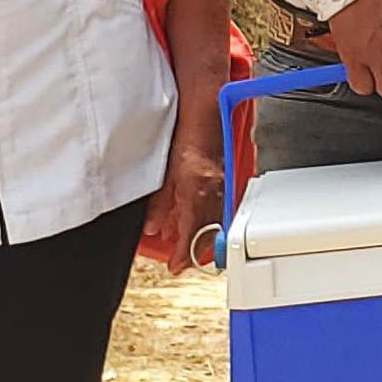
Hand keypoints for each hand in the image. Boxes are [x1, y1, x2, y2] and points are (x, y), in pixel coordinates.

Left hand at [141, 137, 224, 268]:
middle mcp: (213, 194)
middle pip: (208, 235)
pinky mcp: (228, 184)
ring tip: (187, 243)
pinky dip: (210, 220)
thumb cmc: (187, 137)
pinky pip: (221, 211)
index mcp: (196, 192)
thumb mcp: (165, 173)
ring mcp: (223, 190)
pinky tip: (198, 220)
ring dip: (202, 237)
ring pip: (216, 224)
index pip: (191, 234)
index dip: (183, 255)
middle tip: (181, 259)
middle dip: (195, 251)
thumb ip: (159, 203)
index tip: (176, 266)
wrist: (208, 115)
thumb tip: (153, 225)